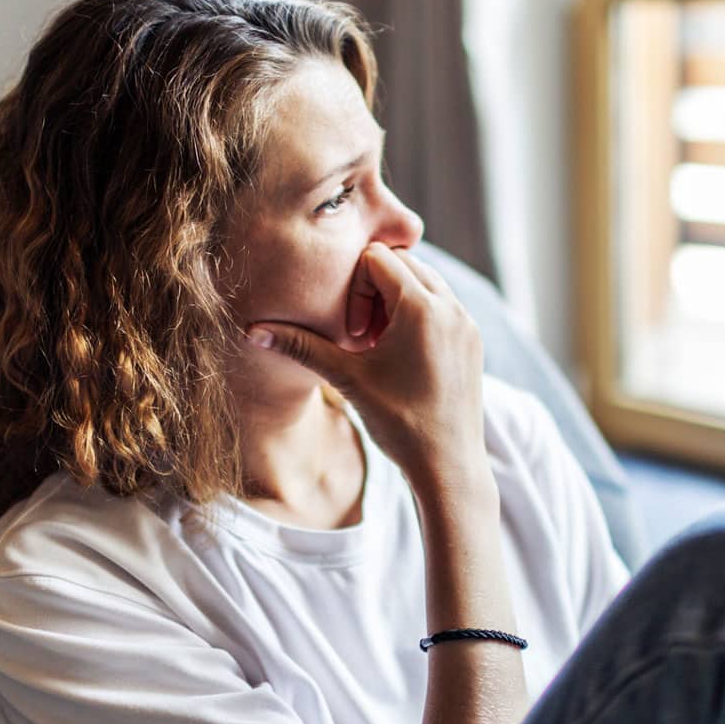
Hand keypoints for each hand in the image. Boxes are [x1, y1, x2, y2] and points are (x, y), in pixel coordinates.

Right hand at [246, 243, 485, 490]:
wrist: (448, 465)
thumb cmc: (398, 423)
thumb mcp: (346, 379)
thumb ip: (301, 347)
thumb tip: (252, 332)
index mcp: (421, 307)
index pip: (377, 257)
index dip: (353, 286)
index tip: (351, 332)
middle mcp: (451, 306)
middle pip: (402, 263)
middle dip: (374, 289)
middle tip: (360, 336)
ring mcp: (466, 322)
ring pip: (424, 281)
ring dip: (395, 300)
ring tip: (378, 345)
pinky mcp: (472, 338)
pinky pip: (442, 304)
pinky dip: (417, 315)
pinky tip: (400, 355)